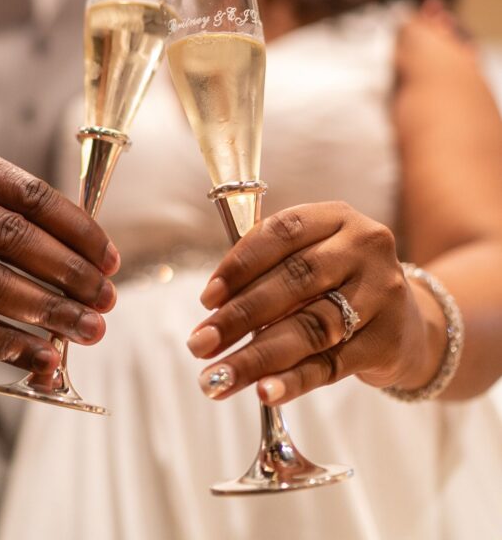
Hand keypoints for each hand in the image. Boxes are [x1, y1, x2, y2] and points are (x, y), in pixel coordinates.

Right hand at [0, 135, 119, 373]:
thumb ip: (20, 213)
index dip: (77, 231)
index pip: (29, 195)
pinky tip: (38, 354)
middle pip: (10, 237)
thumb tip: (92, 262)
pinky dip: (3, 341)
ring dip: (44, 311)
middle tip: (105, 301)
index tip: (109, 261)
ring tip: (83, 329)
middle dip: (68, 274)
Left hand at [187, 202, 440, 404]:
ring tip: (218, 377)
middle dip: (239, 316)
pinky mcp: (387, 340)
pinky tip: (263, 392)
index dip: (240, 264)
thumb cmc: (339, 283)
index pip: (282, 231)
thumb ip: (269, 268)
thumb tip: (213, 306)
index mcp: (337, 217)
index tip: (206, 299)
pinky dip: (294, 380)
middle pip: (293, 282)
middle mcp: (364, 248)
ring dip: (257, 356)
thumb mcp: (313, 257)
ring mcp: (381, 294)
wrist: (409, 321)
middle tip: (200, 344)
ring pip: (310, 327)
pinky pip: (331, 364)